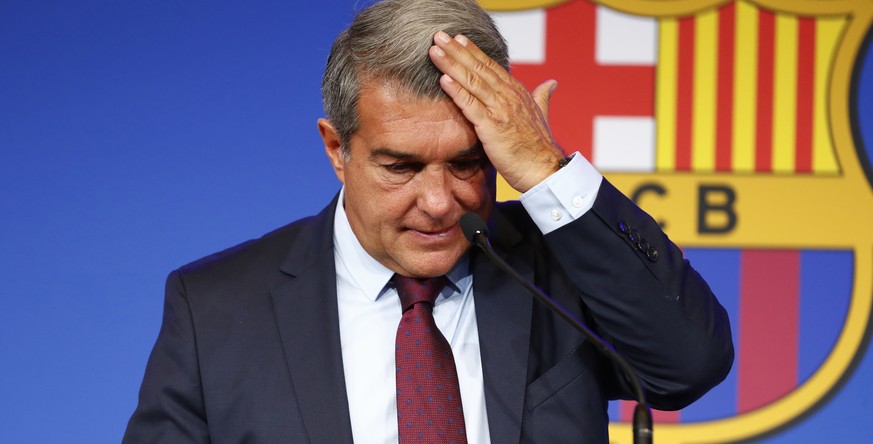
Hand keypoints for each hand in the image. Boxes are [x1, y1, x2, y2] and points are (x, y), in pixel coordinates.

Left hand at [429, 31, 563, 193]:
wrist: (543, 169)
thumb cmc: (538, 147)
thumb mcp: (542, 115)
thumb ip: (542, 97)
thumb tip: (551, 83)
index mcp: (518, 92)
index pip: (491, 66)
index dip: (473, 51)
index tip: (458, 39)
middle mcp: (509, 96)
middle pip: (478, 68)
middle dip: (457, 51)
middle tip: (439, 36)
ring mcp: (500, 109)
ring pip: (472, 82)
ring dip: (451, 64)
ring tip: (435, 51)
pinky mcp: (492, 126)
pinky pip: (471, 105)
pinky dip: (457, 91)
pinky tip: (443, 79)